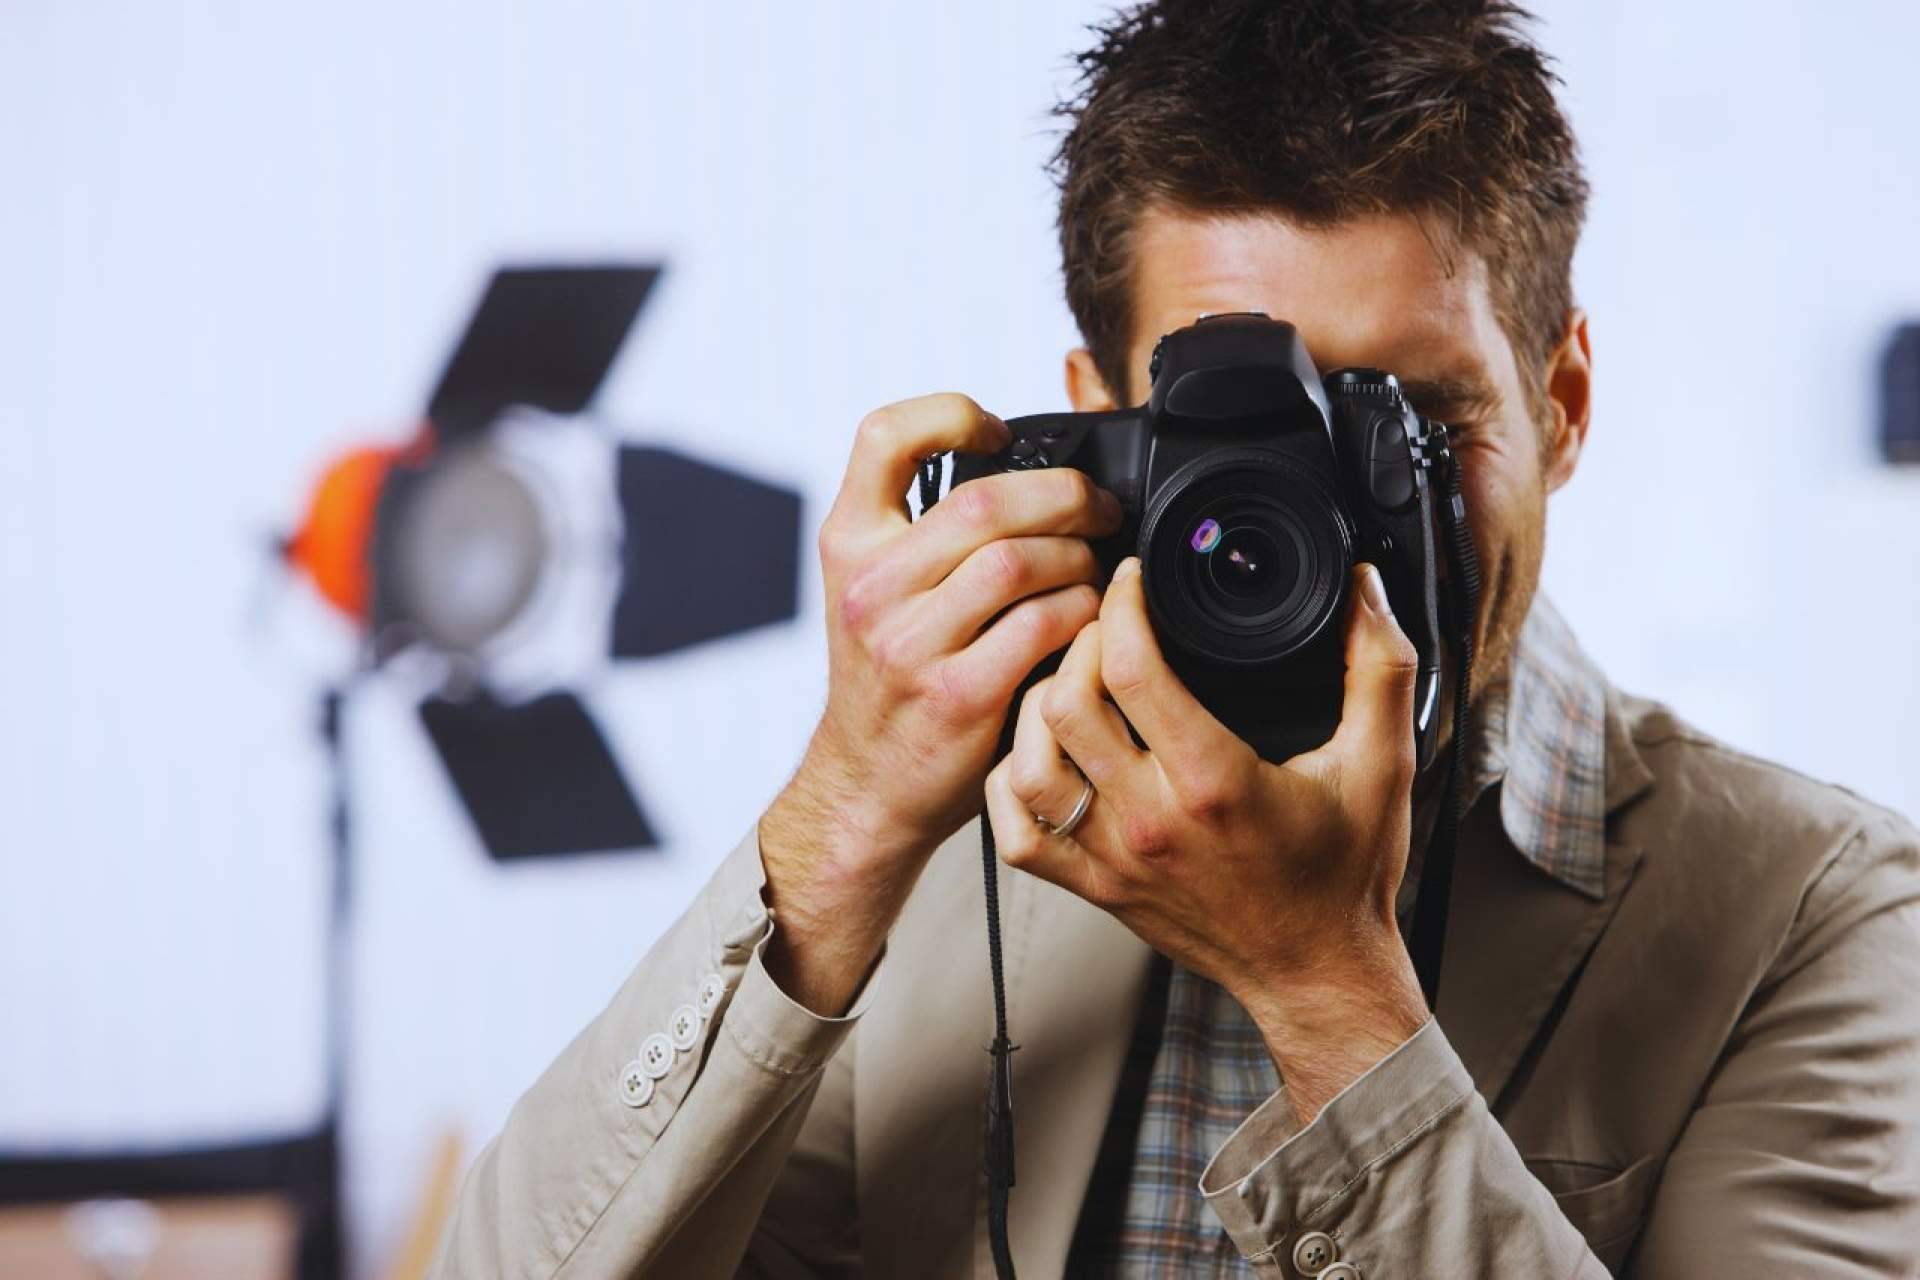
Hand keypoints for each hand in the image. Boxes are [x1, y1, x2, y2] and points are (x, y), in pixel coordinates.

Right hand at [760, 394, 1121, 1012]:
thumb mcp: (876, 592)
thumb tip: (1024, 470)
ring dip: (1077, 556)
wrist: (867, 786)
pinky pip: (1043, 625)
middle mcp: (870, 588)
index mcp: (848, 544)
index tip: (996, 432)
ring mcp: (910, 644)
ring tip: (1093, 568)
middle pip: (983, 500)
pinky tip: (1088, 618)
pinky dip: (1082, 612)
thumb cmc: (889, 682)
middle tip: (1098, 507)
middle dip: (1062, 494)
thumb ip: (926, 534)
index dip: (950, 414)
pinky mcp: (959, 695)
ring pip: (1019, 560)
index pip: (882, 437)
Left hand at [984, 557, 1428, 1120]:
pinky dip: (1013, 780)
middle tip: (1103, 620)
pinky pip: (1016, 830)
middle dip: (1078, 642)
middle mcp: (1151, 822)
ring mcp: (1112, 859)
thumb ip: (1379, 666)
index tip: (1132, 579)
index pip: (1134, 670)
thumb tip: (1365, 588)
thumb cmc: (1344, 874)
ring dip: (1038, 706)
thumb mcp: (1383, 762)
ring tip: (1073, 678)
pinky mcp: (1092, 887)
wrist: (1316, 971)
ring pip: (1027, 762)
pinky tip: (1046, 751)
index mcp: (1214, 783)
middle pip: (1065, 704)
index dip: (1123, 605)